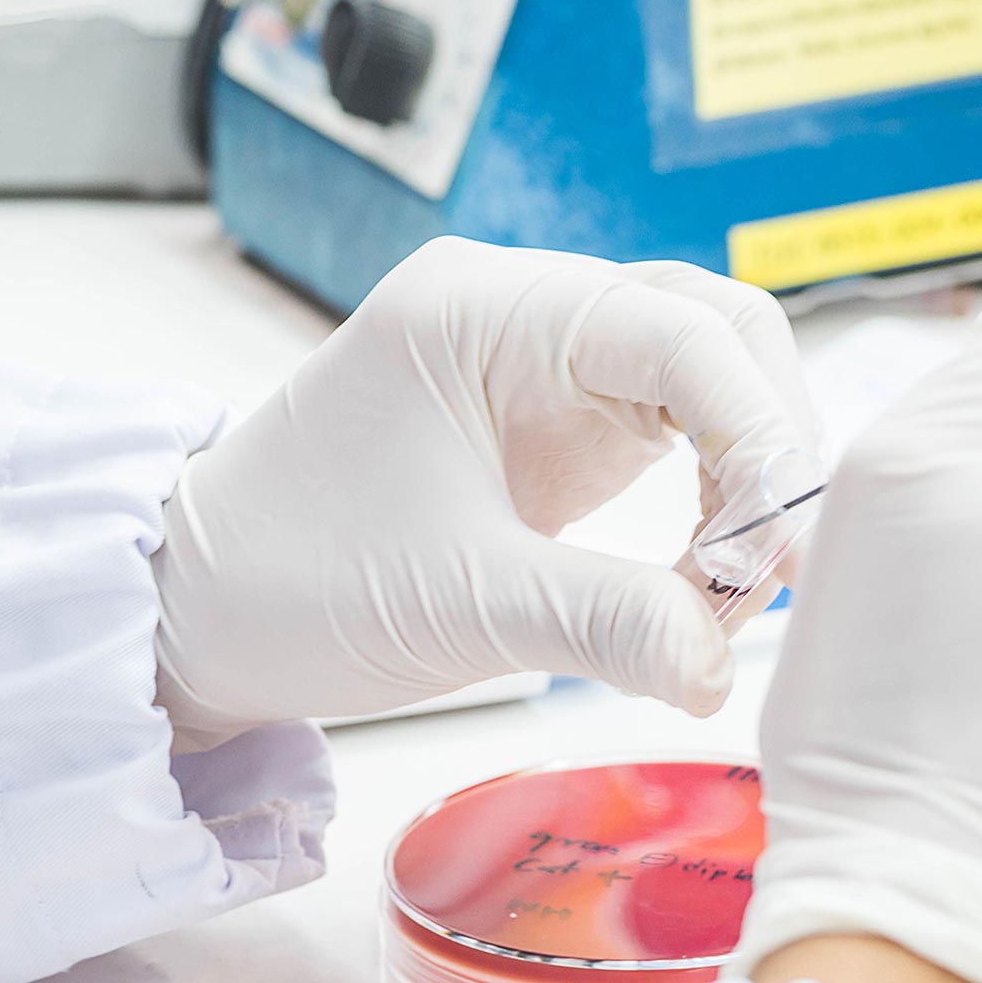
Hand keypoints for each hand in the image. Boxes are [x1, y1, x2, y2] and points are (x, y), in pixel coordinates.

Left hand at [153, 238, 818, 751]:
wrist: (201, 609)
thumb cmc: (292, 581)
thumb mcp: (459, 604)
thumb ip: (606, 625)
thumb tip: (721, 673)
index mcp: (485, 309)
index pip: (679, 331)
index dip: (757, 434)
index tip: (780, 549)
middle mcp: (526, 311)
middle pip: (717, 331)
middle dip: (768, 443)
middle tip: (779, 565)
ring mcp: (547, 360)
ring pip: (710, 377)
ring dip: (749, 475)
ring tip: (738, 584)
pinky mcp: (560, 419)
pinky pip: (678, 432)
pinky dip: (715, 499)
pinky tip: (708, 571)